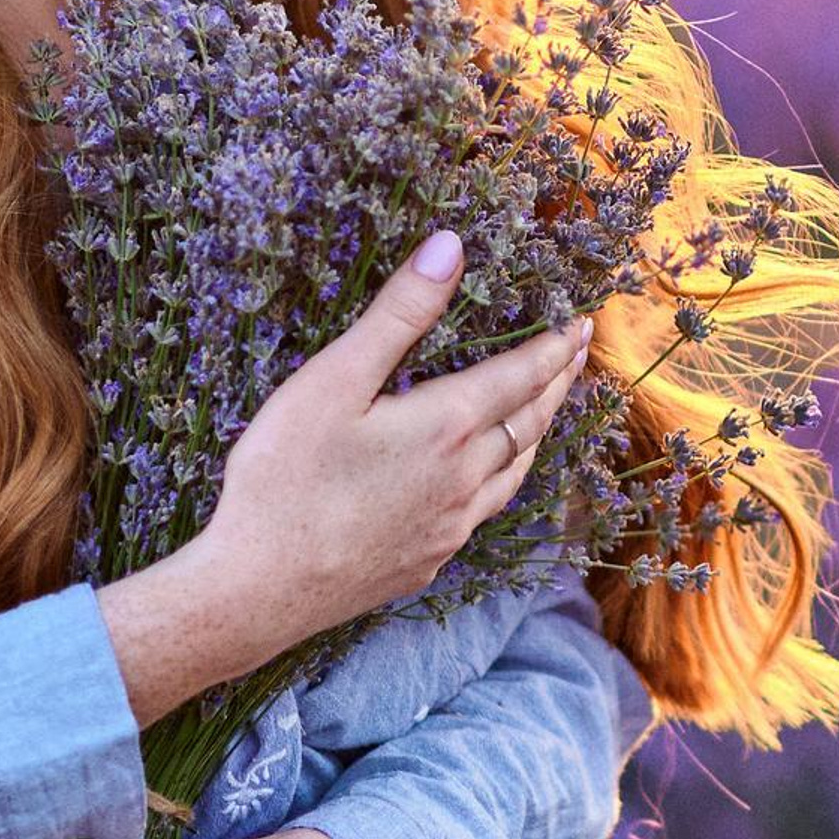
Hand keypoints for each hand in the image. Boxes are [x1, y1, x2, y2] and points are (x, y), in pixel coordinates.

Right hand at [194, 228, 595, 663]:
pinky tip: (487, 482)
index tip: (581, 323)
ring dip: (537, 434)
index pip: (523, 376)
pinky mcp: (427, 561)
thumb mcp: (334, 380)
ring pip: (515, 472)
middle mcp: (465, 480)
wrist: (258, 591)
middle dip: (557, 383)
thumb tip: (451, 247)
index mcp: (448, 427)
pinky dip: (503, 480)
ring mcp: (450, 528)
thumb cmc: (285, 478)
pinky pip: (485, 512)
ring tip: (546, 410)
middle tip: (577, 355)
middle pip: (530, 423)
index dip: (555, 347)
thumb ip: (398, 313)